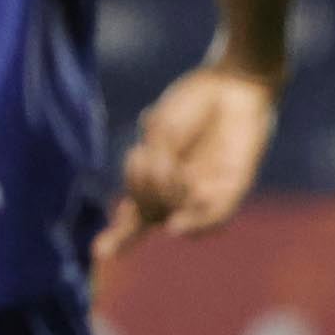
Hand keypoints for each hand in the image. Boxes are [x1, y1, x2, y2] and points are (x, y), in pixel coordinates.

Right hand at [94, 66, 279, 269]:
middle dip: (139, 187)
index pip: (135, 217)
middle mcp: (180, 192)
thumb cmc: (192, 103)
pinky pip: (216, 216)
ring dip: (163, 193)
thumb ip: (157, 173)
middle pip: (148, 211)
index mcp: (155, 181)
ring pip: (174, 213)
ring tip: (170, 161)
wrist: (232, 79)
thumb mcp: (159, 135)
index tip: (100, 255)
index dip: (118, 237)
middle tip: (146, 153)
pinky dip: (196, 225)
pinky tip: (178, 228)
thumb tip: (169, 216)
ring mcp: (206, 191)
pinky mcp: (234, 186)